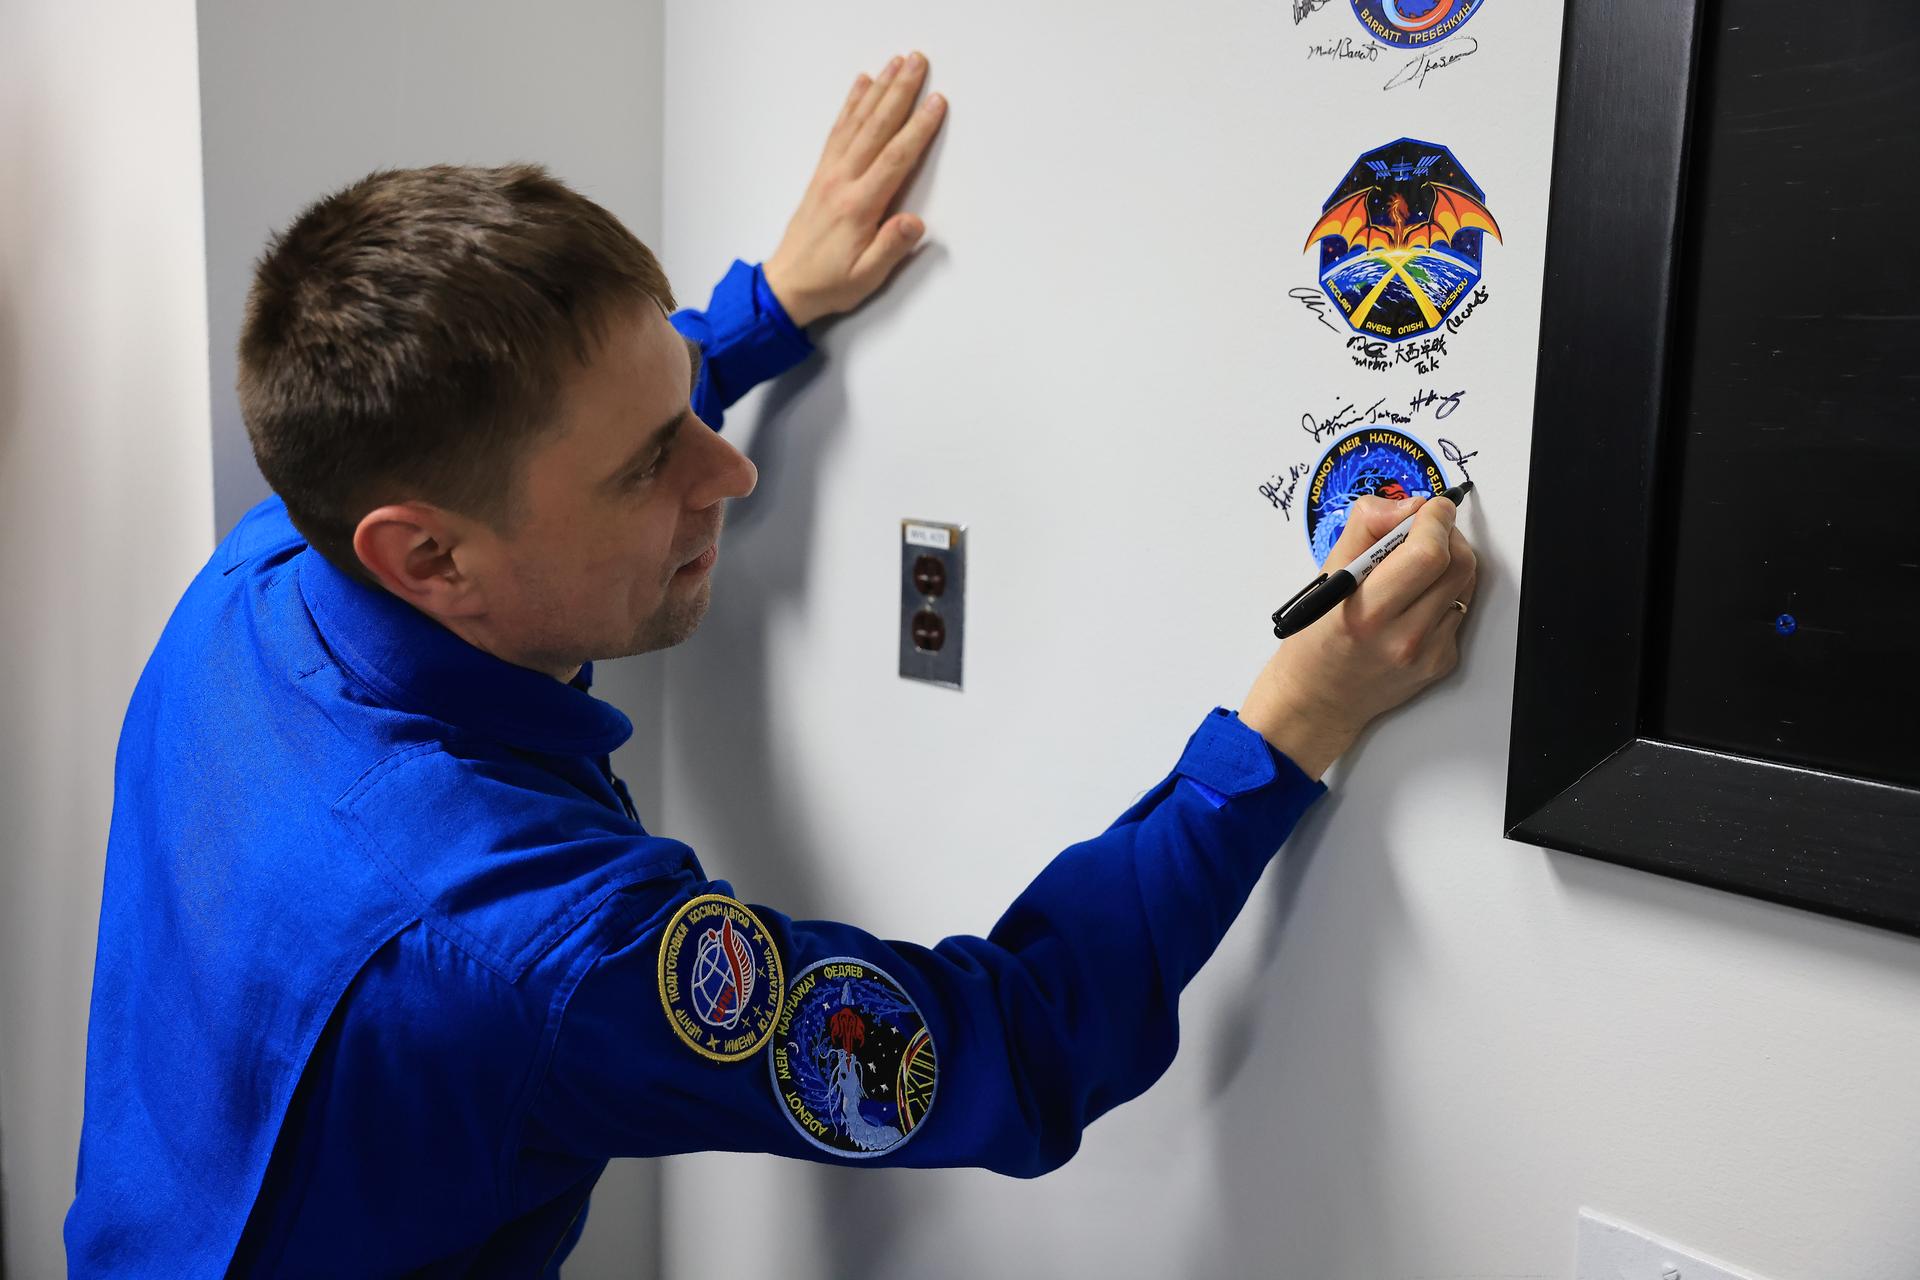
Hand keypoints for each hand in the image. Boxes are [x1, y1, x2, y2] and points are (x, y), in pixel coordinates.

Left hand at [762, 52, 946, 327]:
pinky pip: (839, 130)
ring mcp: (830, 173)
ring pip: (857, 122)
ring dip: (879, 90)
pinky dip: (851, 104)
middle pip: (876, 128)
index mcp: (858, 206)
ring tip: (896, 62)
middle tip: (918, 62)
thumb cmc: (829, 283)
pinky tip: (862, 84)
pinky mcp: (823, 173)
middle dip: (899, 92)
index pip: (895, 159)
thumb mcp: (866, 278)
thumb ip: (890, 248)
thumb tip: (914, 222)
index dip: (918, 129)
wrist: (787, 285)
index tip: (936, 102)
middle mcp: (842, 181)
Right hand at [1239, 493, 1478, 779]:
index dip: (1437, 519)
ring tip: (1421, 563)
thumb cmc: (1316, 636)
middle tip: (1428, 529)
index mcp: (1367, 611)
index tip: (1432, 507)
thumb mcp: (1327, 575)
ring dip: (1451, 561)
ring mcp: (1427, 653)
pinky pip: (1459, 611)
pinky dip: (1445, 594)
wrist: (1319, 699)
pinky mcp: (1442, 663)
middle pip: (1459, 564)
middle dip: (1449, 535)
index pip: (1428, 553)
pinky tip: (1417, 600)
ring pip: (1465, 585)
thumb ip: (1367, 528)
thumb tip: (1410, 505)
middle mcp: (1402, 637)